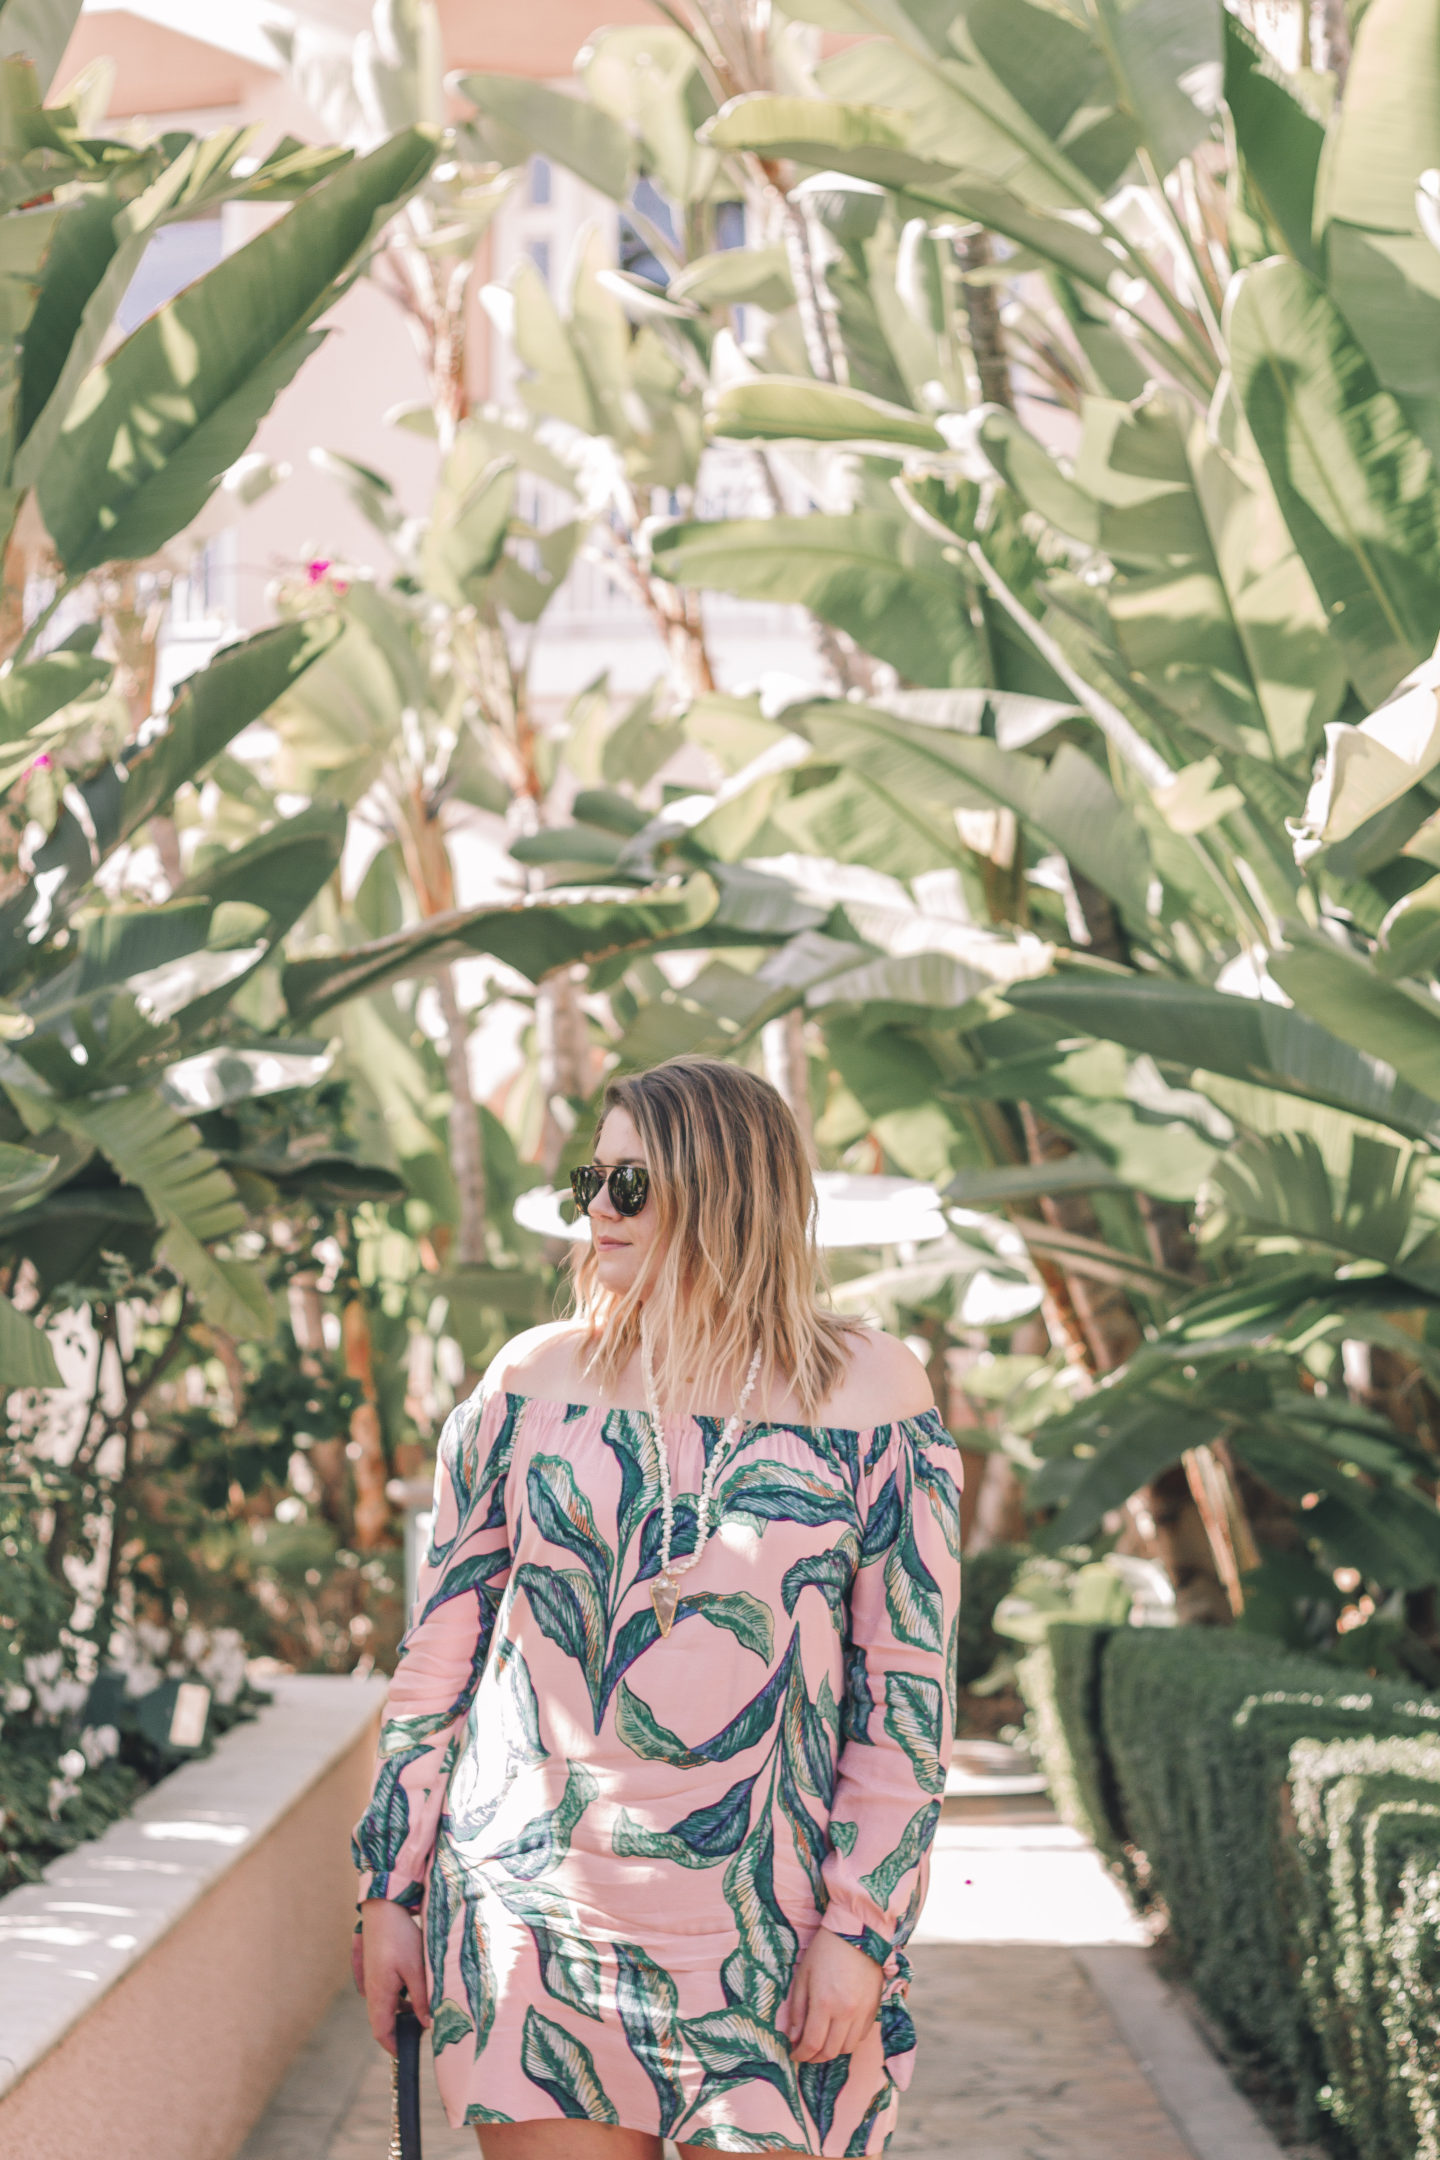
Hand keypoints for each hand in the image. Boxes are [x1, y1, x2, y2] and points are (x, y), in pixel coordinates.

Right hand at [358, 1897, 430, 2055]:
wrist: (384, 1907)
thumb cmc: (400, 1937)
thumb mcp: (416, 1969)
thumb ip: (421, 1999)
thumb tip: (426, 2024)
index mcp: (380, 1995)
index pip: (381, 2033)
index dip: (393, 2047)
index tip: (408, 2053)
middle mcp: (372, 1990)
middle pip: (383, 2021)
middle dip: (400, 2030)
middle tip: (422, 2030)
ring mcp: (372, 1979)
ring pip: (386, 2006)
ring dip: (402, 2012)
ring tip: (423, 2009)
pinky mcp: (376, 1969)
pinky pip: (386, 1993)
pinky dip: (400, 1998)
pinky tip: (415, 1988)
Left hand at [779, 1927, 883, 2063]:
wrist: (857, 1932)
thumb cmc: (824, 1950)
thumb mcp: (803, 1975)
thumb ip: (797, 2009)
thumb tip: (793, 2038)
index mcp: (824, 2003)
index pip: (812, 2044)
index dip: (800, 2055)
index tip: (794, 2054)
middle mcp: (846, 2012)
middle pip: (830, 2051)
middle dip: (815, 2057)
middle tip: (806, 2052)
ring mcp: (862, 2012)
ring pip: (847, 2048)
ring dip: (833, 2050)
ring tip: (822, 2042)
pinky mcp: (874, 2008)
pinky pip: (861, 2036)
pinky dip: (849, 2039)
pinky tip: (839, 2031)